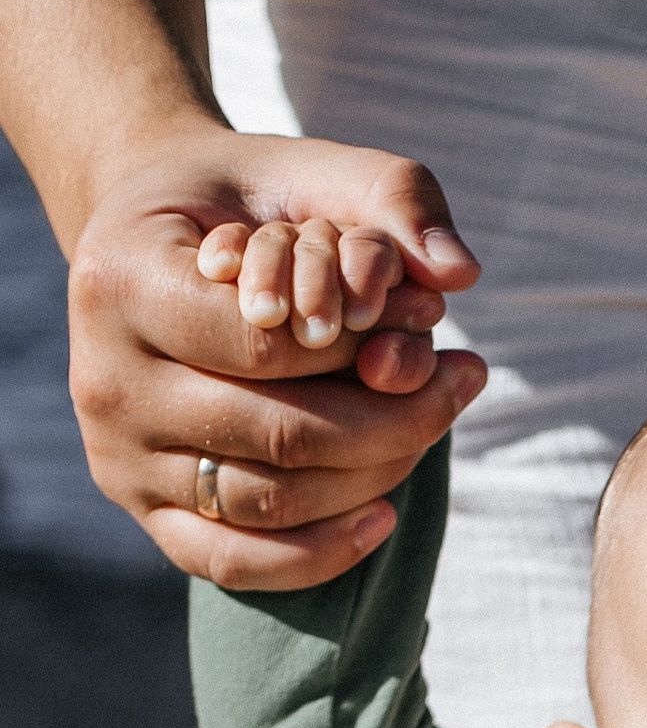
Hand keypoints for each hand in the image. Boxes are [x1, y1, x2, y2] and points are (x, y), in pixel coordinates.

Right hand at [67, 124, 485, 585]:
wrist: (159, 247)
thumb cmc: (243, 205)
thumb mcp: (308, 165)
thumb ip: (393, 193)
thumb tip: (461, 272)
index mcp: (119, 277)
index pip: (265, 345)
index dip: (358, 344)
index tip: (425, 319)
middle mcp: (104, 376)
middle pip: (278, 434)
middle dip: (390, 417)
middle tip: (461, 380)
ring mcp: (118, 455)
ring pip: (271, 501)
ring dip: (375, 475)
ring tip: (432, 425)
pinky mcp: (145, 512)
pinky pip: (236, 563)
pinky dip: (321, 552)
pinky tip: (384, 514)